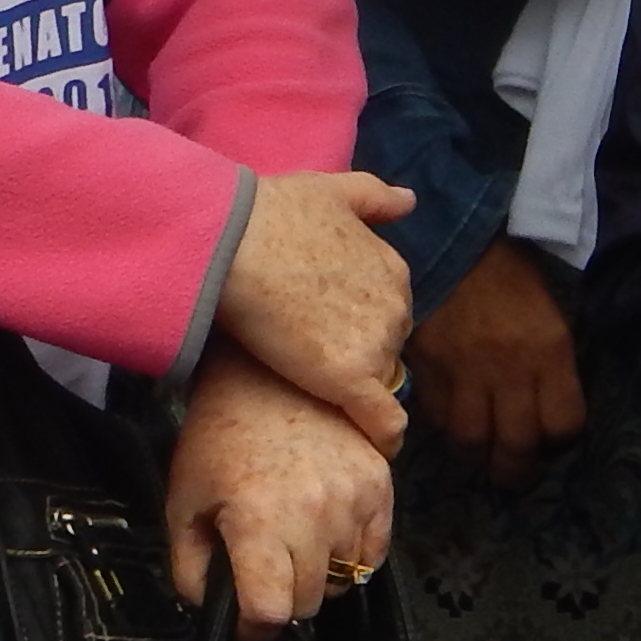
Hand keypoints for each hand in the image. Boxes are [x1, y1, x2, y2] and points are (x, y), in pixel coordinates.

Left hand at [167, 338, 397, 638]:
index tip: (246, 624)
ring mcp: (353, 503)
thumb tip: (203, 606)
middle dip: (282, 601)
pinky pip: (374, 554)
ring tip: (291, 543)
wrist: (267, 378)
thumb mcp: (184, 499)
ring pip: (344, 581)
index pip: (271, 609)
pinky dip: (351, 557)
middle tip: (263, 578)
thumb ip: (188, 564)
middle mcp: (314, 518)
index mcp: (259, 523)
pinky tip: (321, 531)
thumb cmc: (219, 438)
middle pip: (308, 603)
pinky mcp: (381, 489)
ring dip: (317, 576)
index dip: (255, 628)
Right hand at [210, 170, 413, 443]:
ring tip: (310, 389)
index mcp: (391, 269)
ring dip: (352, 387)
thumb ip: (375, 197)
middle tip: (307, 352)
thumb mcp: (328, 190)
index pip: (384, 310)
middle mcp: (395, 308)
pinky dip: (382, 437)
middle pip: (383, 346)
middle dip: (354, 352)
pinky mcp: (350, 380)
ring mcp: (375, 346)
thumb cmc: (269, 211)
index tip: (323, 326)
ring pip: (375, 382)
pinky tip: (374, 450)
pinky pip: (381, 423)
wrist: (229, 242)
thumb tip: (411, 201)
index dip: (353, 320)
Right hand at [408, 236, 584, 489]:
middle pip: (516, 443)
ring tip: (479, 460)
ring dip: (477, 458)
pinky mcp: (426, 364)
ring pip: (471, 438)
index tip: (551, 441)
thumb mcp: (550, 315)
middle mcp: (509, 368)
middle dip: (517, 471)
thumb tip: (544, 406)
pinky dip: (444, 428)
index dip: (560, 443)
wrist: (451, 237)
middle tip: (514, 477)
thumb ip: (551, 364)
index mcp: (549, 352)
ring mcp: (463, 369)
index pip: (563, 425)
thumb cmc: (509, 273)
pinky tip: (450, 425)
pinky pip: (436, 414)